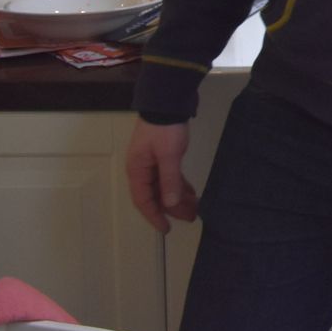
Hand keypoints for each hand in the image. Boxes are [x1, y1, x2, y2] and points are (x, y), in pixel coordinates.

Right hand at [125, 119, 196, 233]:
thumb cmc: (165, 129)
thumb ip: (170, 180)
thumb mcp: (169, 155)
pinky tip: (191, 194)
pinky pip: (170, 177)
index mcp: (137, 170)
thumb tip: (170, 204)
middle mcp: (142, 169)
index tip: (166, 228)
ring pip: (164, 187)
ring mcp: (153, 163)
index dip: (154, 216)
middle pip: (155, 195)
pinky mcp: (164, 157)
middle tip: (189, 217)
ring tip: (194, 208)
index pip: (144, 200)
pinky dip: (180, 186)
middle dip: (171, 208)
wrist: (167, 102)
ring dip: (177, 198)